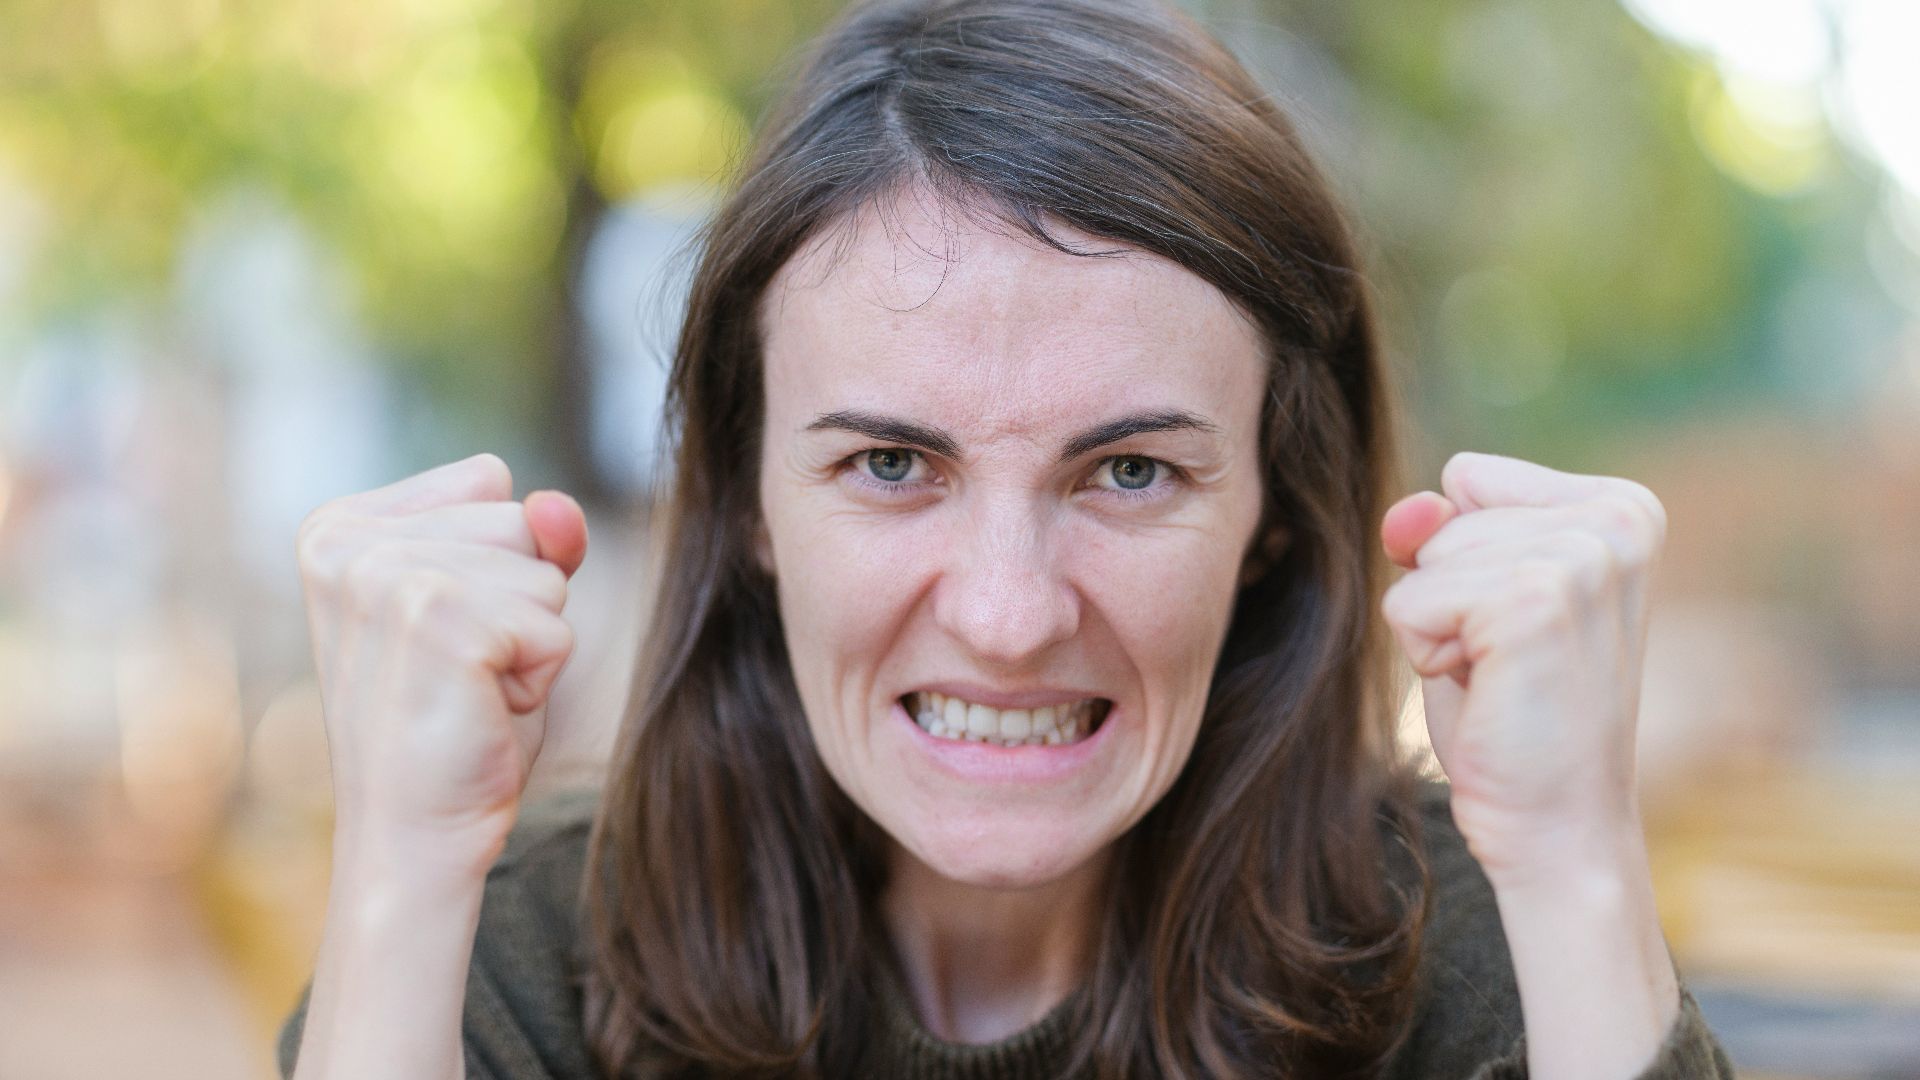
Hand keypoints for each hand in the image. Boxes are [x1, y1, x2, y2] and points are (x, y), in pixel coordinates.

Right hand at [295, 453, 587, 872]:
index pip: (490, 484)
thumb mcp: (496, 605)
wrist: (414, 836)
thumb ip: (534, 537)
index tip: (443, 635)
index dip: (499, 567)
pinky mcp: (436, 620)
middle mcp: (348, 543)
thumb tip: (558, 506)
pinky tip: (482, 711)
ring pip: (545, 571)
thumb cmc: (454, 724)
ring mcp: (386, 578)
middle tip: (459, 674)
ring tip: (466, 691)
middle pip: (520, 521)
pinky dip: (540, 678)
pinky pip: (556, 625)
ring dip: (530, 641)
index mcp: (339, 526)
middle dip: (519, 602)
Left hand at [1378, 451, 1666, 880]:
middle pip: (1444, 517)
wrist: (1557, 826)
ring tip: (1502, 679)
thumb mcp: (1477, 596)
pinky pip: (1409, 600)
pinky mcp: (1534, 602)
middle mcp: (1617, 520)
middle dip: (1449, 594)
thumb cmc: (1517, 715)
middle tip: (1510, 666)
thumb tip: (1409, 511)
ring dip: (1438, 628)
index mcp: (1623, 507)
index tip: (1517, 626)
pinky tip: (1489, 694)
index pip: (1469, 478)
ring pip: (1424, 558)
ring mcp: (1581, 559)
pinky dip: (1426, 654)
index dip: (1464, 559)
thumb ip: (1441, 530)